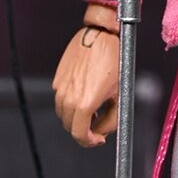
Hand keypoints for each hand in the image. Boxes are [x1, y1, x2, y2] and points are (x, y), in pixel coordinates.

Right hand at [52, 24, 119, 146]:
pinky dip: (70, 104)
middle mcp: (68, 97)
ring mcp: (60, 88)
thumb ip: (111, 119)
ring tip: (92, 109)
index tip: (98, 139)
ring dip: (75, 117)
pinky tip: (83, 94)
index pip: (79, 135)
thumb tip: (102, 132)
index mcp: (84, 104)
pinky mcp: (57, 79)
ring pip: (63, 114)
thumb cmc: (113, 60)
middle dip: (83, 131)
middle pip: (69, 127)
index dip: (90, 142)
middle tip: (97, 125)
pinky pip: (60, 99)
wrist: (100, 35)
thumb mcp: (119, 93)